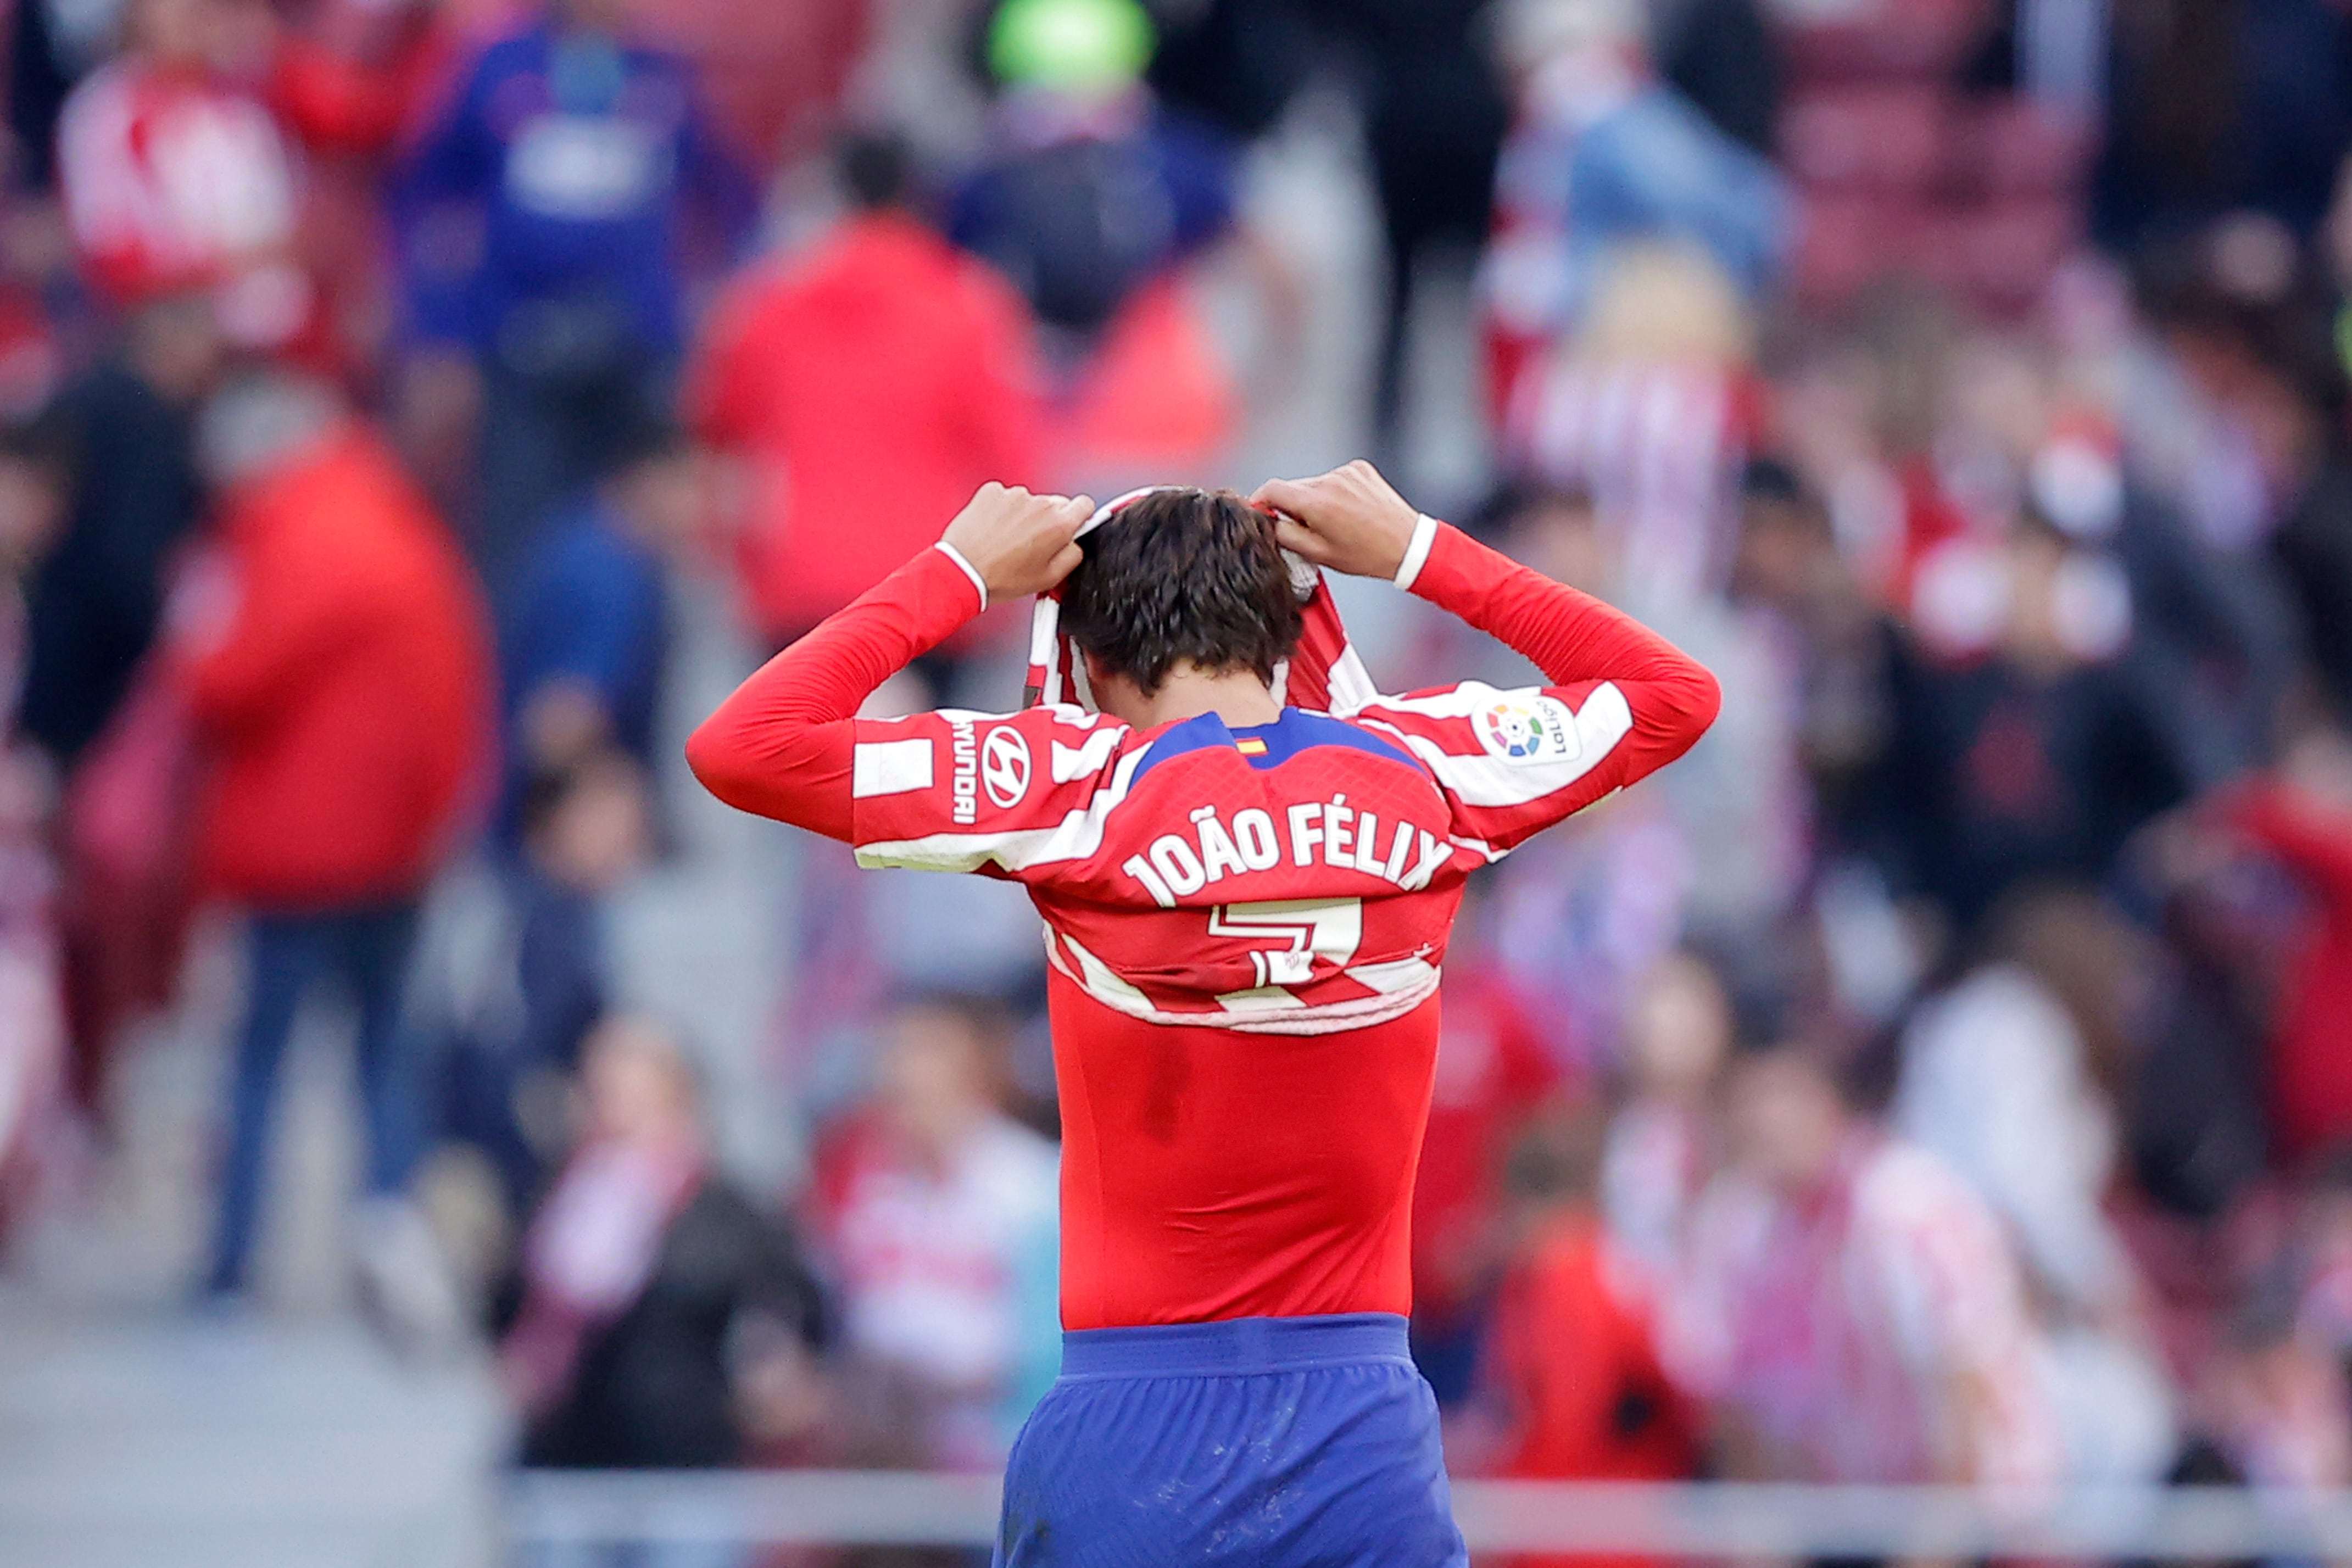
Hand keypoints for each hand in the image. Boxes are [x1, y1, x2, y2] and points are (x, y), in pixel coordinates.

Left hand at [940, 482, 1093, 600]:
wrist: (962, 571)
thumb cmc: (1000, 578)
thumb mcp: (1049, 579)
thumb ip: (1072, 556)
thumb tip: (1076, 545)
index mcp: (1058, 525)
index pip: (1084, 504)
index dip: (1080, 516)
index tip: (1073, 524)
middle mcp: (1038, 504)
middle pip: (1055, 504)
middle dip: (1049, 520)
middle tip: (1033, 543)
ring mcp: (1014, 495)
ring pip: (1029, 501)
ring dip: (1024, 516)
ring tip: (1008, 540)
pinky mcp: (991, 492)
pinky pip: (1005, 497)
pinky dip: (1001, 510)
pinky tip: (994, 530)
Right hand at [1251, 461, 1420, 580]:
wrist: (1407, 545)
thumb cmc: (1367, 555)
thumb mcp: (1319, 554)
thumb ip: (1286, 535)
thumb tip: (1268, 521)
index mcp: (1316, 503)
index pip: (1271, 489)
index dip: (1260, 501)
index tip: (1261, 512)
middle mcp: (1330, 481)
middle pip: (1293, 487)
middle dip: (1293, 506)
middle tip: (1307, 528)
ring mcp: (1347, 472)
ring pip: (1314, 483)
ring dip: (1315, 499)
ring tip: (1335, 522)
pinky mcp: (1360, 468)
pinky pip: (1334, 478)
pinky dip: (1334, 492)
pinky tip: (1348, 510)